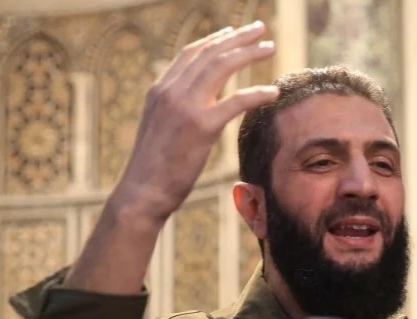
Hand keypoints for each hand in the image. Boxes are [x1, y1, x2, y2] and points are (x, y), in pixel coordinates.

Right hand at [110, 21, 279, 224]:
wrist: (142, 191)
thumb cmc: (154, 168)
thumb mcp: (159, 129)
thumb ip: (175, 111)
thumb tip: (194, 107)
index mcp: (160, 91)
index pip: (190, 54)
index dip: (214, 40)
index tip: (233, 31)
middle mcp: (170, 92)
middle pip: (209, 53)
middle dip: (237, 37)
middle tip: (261, 28)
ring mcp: (185, 107)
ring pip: (222, 67)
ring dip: (249, 53)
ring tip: (270, 48)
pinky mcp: (201, 127)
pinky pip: (235, 101)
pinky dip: (257, 93)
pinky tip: (274, 91)